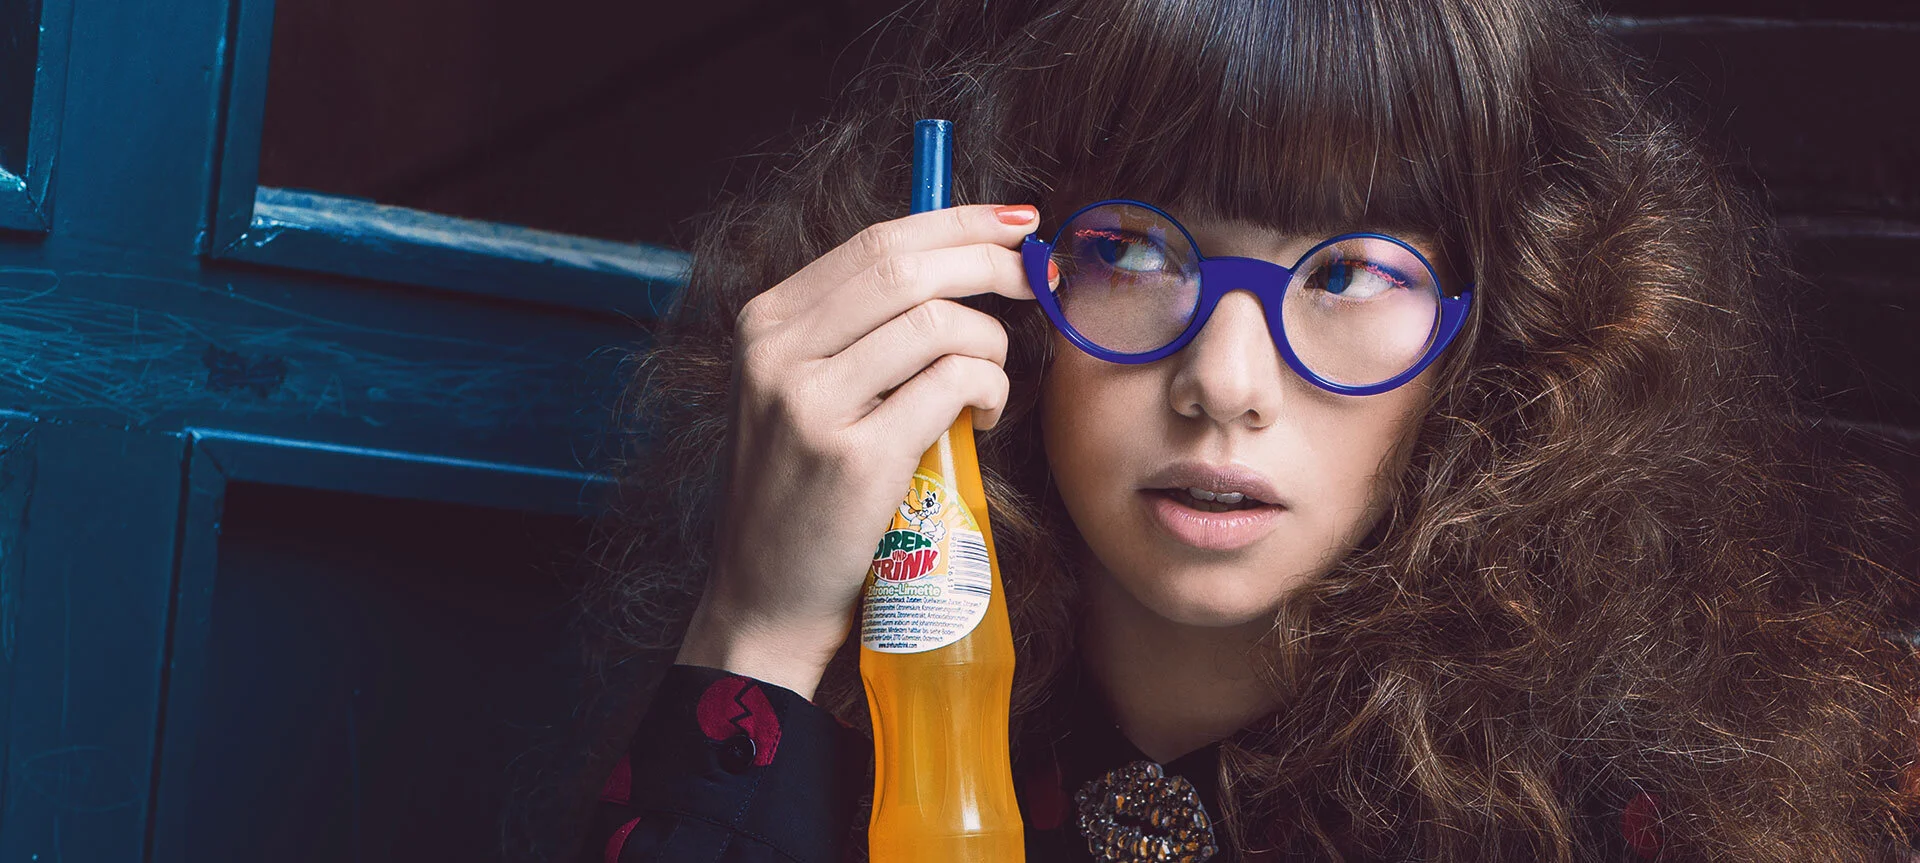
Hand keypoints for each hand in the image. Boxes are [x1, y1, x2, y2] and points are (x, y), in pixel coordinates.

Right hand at [676, 203, 1041, 699]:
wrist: (765, 599)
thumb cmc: (803, 495)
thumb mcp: (801, 393)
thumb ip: (854, 332)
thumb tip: (957, 265)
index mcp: (765, 323)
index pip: (875, 242)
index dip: (957, 222)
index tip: (1018, 223)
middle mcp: (778, 353)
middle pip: (908, 268)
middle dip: (992, 262)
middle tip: (1040, 281)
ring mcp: (811, 404)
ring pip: (939, 323)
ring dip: (991, 346)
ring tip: (990, 383)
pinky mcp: (854, 458)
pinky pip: (953, 384)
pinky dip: (989, 390)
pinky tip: (983, 418)